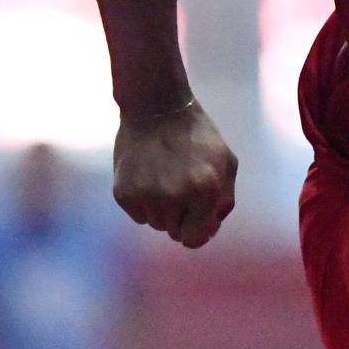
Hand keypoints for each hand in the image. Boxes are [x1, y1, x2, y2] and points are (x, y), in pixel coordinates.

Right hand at [113, 99, 236, 248]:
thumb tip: (211, 229)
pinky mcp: (123, 193)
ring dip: (162, 209)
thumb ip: (224, 200)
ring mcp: (145, 196)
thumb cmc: (197, 136)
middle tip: (180, 187)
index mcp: (204, 191)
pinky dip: (143, 201)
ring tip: (165, 178)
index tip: (196, 220)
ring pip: (155, 222)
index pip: (194, 239)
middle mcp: (174, 198)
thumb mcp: (226, 163)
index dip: (197, 232)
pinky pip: (137, 214)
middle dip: (180, 217)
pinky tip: (149, 175)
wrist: (157, 108)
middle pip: (173, 232)